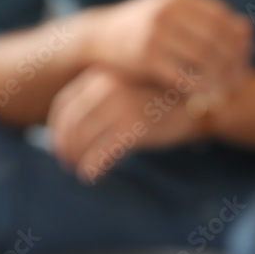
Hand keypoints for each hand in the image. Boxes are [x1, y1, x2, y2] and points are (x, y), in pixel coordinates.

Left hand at [47, 67, 199, 183]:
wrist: (198, 102)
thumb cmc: (162, 100)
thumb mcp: (128, 89)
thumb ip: (102, 100)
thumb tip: (73, 130)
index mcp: (101, 77)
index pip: (64, 104)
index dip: (56, 128)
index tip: (58, 143)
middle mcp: (107, 88)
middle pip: (70, 123)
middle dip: (63, 146)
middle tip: (65, 162)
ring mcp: (120, 107)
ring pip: (83, 139)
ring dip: (76, 159)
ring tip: (79, 170)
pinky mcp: (134, 128)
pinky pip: (102, 152)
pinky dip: (92, 167)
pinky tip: (92, 176)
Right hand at [84, 0, 252, 94]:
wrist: (99, 38)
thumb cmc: (145, 28)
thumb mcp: (173, 14)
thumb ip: (208, 20)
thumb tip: (248, 29)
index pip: (221, 17)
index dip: (237, 38)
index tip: (247, 54)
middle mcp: (167, 11)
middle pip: (216, 39)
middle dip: (233, 60)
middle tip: (242, 76)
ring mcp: (156, 34)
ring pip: (204, 59)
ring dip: (220, 77)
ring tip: (227, 88)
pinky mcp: (147, 58)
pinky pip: (185, 77)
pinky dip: (201, 89)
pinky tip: (208, 97)